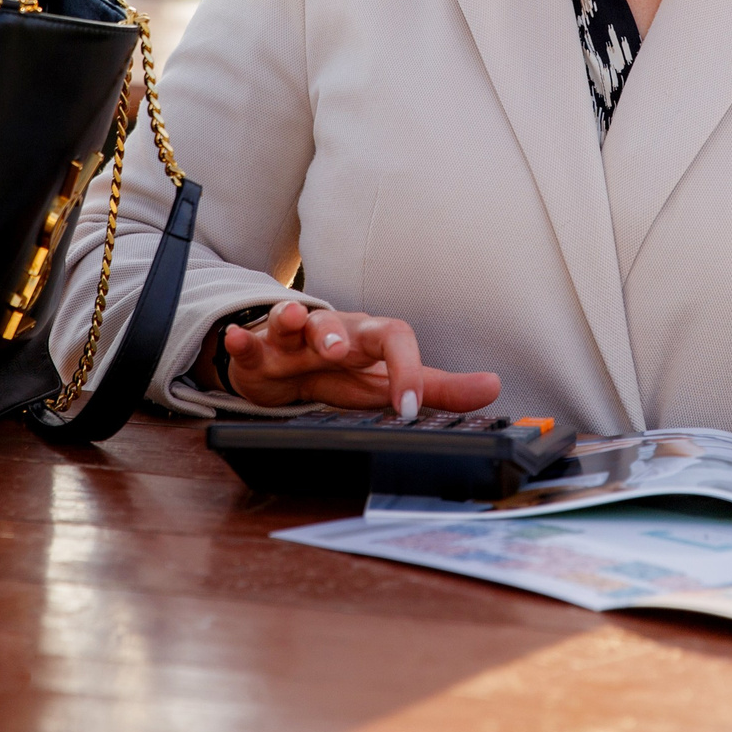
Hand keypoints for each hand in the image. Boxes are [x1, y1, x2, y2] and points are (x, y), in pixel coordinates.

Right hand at [206, 301, 500, 419]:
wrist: (287, 363)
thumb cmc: (341, 370)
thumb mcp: (386, 382)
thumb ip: (439, 388)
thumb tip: (494, 387)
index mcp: (368, 339)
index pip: (395, 338)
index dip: (405, 369)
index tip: (408, 410)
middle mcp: (333, 332)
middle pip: (341, 323)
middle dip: (339, 331)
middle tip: (339, 350)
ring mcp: (294, 340)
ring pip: (293, 324)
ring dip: (293, 321)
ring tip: (293, 322)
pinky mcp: (259, 353)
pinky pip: (250, 343)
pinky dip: (242, 341)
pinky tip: (237, 340)